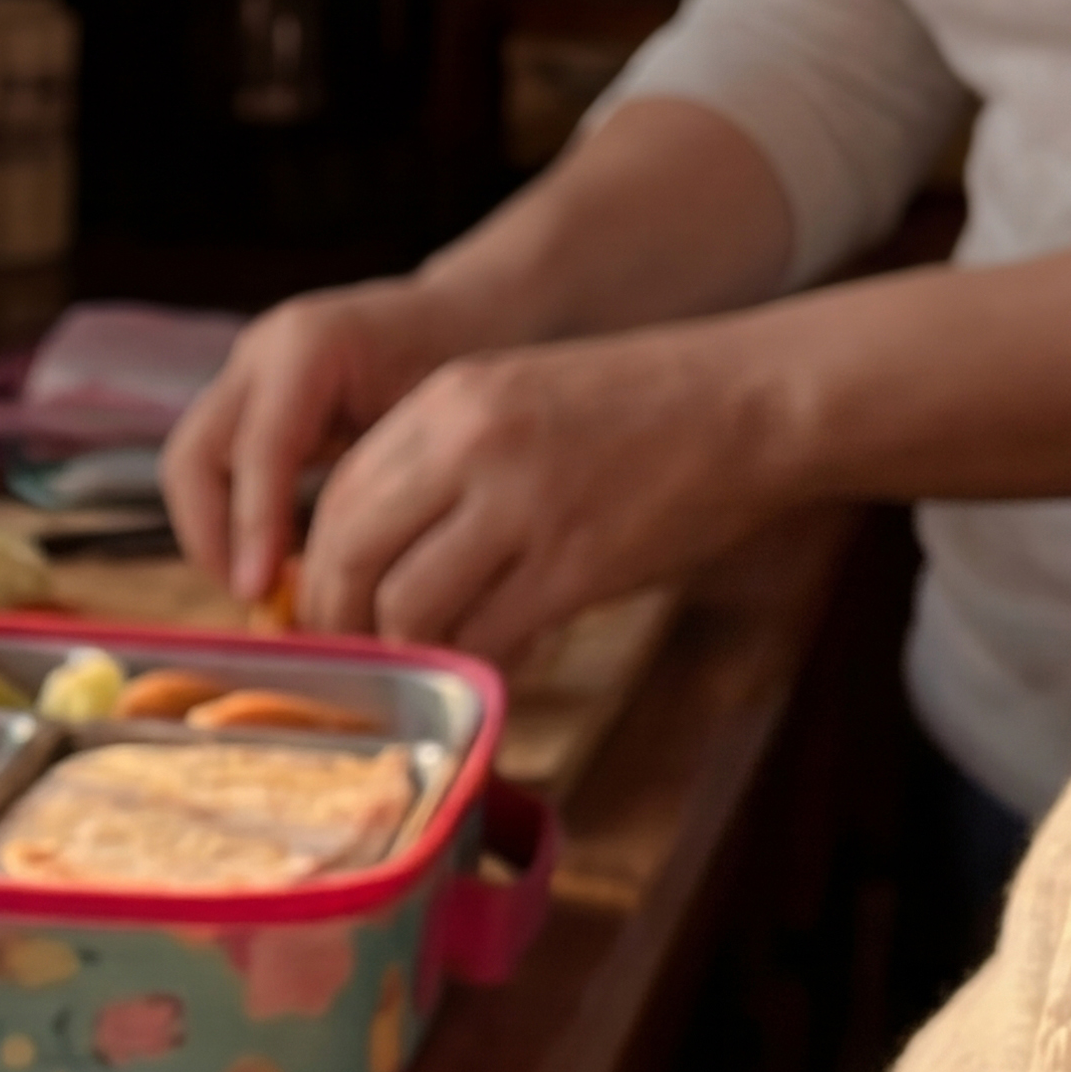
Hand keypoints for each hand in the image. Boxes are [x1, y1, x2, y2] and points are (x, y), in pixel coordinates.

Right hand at [158, 278, 457, 604]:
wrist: (462, 316)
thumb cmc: (465, 364)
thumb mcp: (440, 419)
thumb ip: (391, 483)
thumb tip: (349, 581)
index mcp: (311, 345)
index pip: (258, 447)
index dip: (253, 526)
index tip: (261, 592)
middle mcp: (262, 354)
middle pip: (193, 457)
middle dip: (212, 536)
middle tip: (254, 598)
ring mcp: (245, 375)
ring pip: (191, 468)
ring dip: (214, 534)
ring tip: (264, 588)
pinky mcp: (245, 403)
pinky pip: (213, 470)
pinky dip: (231, 520)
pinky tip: (276, 562)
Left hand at [297, 325, 796, 657]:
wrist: (754, 401)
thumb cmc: (640, 410)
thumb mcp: (519, 398)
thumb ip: (444, 464)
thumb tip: (375, 558)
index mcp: (449, 398)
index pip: (339, 496)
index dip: (317, 567)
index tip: (325, 611)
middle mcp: (471, 444)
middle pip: (349, 554)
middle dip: (337, 623)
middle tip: (352, 662)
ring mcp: (523, 504)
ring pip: (406, 606)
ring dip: (406, 654)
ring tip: (427, 671)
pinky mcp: (575, 564)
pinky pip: (486, 638)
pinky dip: (476, 668)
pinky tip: (493, 673)